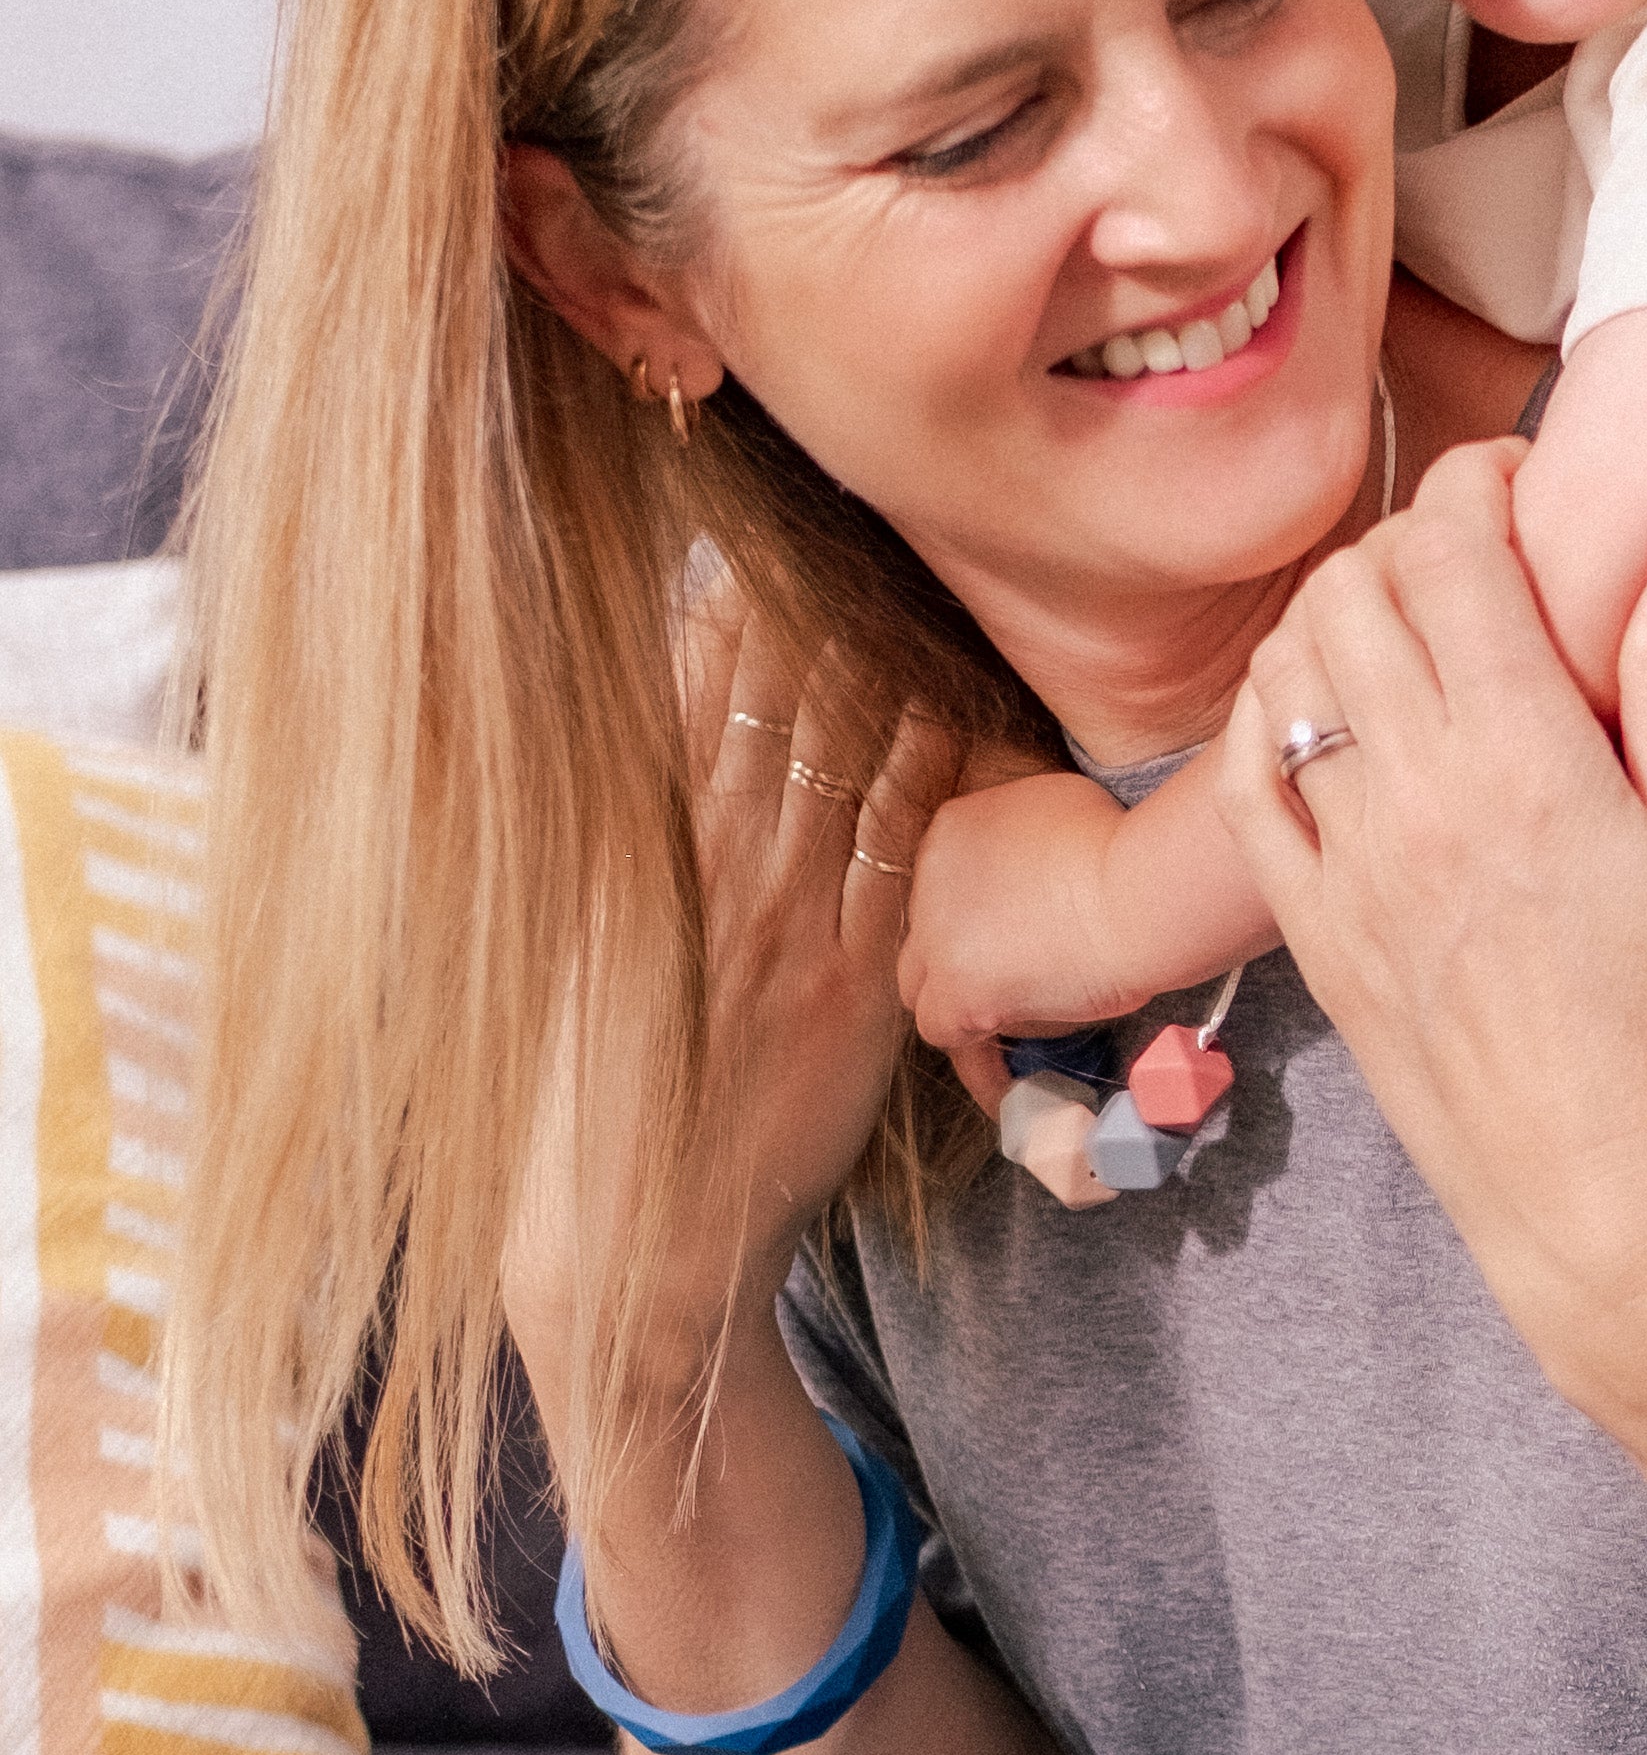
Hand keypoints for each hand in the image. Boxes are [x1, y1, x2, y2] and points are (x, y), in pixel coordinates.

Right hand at [504, 567, 961, 1406]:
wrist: (641, 1236)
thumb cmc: (601, 1095)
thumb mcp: (584, 955)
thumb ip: (621, 850)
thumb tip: (648, 740)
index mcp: (632, 858)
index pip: (683, 698)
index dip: (726, 609)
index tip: (754, 533)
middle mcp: (710, 874)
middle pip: (776, 702)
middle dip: (815, 604)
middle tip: (857, 519)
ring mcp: (789, 923)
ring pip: (847, 755)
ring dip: (885, 660)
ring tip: (914, 576)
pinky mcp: (857, 980)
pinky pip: (905, 846)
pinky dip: (930, 765)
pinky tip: (955, 699)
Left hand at [902, 772, 1141, 1108]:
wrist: (1138, 892)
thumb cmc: (1126, 849)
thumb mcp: (1061, 812)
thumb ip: (1028, 843)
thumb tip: (1042, 872)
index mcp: (955, 828)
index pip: (947, 883)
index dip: (980, 916)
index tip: (1015, 937)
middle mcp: (931, 877)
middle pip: (928, 933)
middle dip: (963, 958)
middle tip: (1013, 982)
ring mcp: (936, 936)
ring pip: (923, 983)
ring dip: (962, 1004)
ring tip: (1008, 1035)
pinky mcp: (955, 990)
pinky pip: (944, 1033)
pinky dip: (976, 1057)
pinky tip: (1008, 1083)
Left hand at [1216, 442, 1646, 1405]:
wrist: (1603, 1209)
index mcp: (1529, 763)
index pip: (1453, 555)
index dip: (1475, 482)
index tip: (1516, 481)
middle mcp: (1417, 800)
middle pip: (1356, 589)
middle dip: (1406, 536)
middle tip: (1467, 557)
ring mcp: (1348, 866)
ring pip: (1290, 669)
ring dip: (1335, 613)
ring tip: (1402, 628)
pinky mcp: (1311, 931)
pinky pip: (1242, 783)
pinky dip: (1265, 714)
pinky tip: (1319, 708)